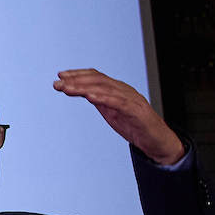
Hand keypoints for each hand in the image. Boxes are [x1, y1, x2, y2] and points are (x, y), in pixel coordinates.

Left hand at [53, 68, 184, 164]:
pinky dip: (103, 97)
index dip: (78, 75)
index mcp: (117, 90)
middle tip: (57, 83)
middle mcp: (124, 90)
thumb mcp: (112, 112)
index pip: (96, 77)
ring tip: (66, 88)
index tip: (60, 76)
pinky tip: (89, 96)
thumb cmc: (135, 125)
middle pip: (98, 80)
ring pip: (105, 88)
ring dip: (83, 87)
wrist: (156, 140)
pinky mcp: (136, 110)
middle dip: (76, 80)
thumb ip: (100, 101)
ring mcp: (131, 99)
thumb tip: (84, 93)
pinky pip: (118, 101)